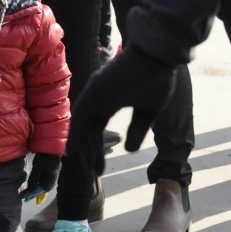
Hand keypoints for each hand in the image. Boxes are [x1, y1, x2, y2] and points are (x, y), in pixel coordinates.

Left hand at [24, 153, 60, 196]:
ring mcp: (52, 180)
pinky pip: (43, 183)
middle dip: (32, 192)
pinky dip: (37, 184)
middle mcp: (51, 184)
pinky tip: (33, 183)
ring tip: (26, 190)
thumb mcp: (36, 170)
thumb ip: (33, 181)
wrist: (52, 151)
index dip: (30, 195)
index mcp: (48, 184)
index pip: (38, 193)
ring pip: (41, 187)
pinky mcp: (51, 176)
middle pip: (40, 191)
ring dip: (34, 188)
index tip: (22, 196)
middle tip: (23, 194)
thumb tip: (30, 191)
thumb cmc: (44, 160)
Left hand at [67, 45, 176, 175]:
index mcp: (109, 102)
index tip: (99, 167)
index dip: (97, 148)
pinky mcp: (93, 93)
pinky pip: (80, 117)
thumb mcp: (148, 112)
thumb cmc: (157, 79)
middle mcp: (98, 100)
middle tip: (94, 174)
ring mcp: (94, 96)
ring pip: (83, 127)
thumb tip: (129, 151)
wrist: (158, 57)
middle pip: (89, 132)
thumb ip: (137, 130)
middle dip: (91, 154)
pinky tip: (73, 153)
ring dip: (83, 149)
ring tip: (87, 171)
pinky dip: (75, 135)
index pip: (97, 129)